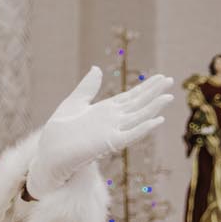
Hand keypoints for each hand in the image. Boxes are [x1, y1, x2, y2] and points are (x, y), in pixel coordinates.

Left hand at [29, 67, 173, 197]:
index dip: (146, 87)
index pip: (130, 97)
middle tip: (171, 80)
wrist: (49, 152)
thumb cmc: (58, 132)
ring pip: (138, 118)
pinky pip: (130, 135)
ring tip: (168, 96)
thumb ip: (88, 87)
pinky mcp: (108, 143)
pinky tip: (157, 120)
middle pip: (138, 104)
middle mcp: (112, 121)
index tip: (161, 77)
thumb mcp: (74, 103)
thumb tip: (97, 68)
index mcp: (105, 110)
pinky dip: (143, 129)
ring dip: (153, 108)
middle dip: (154, 93)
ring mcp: (112, 132)